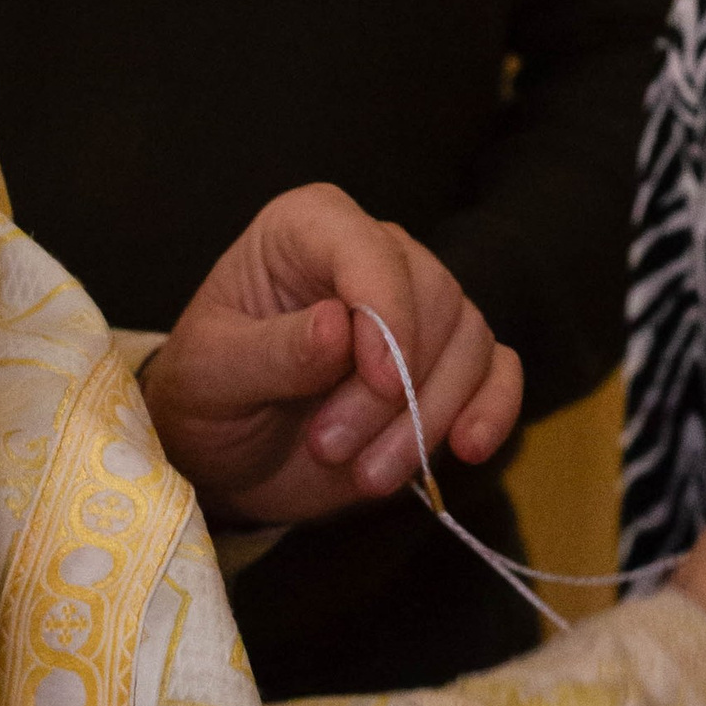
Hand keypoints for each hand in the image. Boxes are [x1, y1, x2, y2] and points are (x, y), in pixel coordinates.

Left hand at [141, 183, 524, 527]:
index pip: (370, 247)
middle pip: (431, 299)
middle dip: (393, 390)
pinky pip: (498, 369)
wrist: (228, 454)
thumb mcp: (210, 376)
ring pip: (468, 340)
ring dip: (427, 417)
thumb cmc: (207, 396)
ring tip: (366, 475)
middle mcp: (374, 254)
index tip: (379, 382)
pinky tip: (469, 449)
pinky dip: (493, 409)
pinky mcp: (447, 363)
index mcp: (310, 229)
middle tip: (331, 450)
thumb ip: (270, 350)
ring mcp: (418, 308)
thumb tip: (338, 325)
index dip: (386, 312)